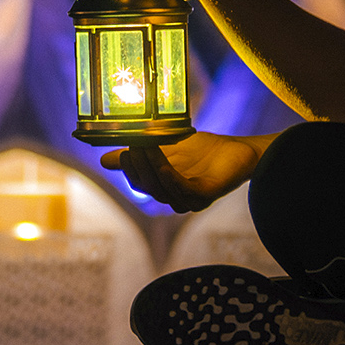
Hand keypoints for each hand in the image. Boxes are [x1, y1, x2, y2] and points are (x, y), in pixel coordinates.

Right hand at [104, 132, 264, 213]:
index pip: (140, 184)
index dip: (129, 169)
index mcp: (166, 189)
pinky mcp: (207, 196)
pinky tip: (163, 166)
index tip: (124, 147)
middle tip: (132, 144)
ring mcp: (192, 200)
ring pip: (163, 190)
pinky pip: (184, 192)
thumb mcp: (165, 149)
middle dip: (138, 166)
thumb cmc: (205, 152)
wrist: (240, 150)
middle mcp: (176, 199)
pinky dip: (171, 180)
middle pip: (149, 188)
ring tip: (145, 146)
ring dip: (152, 168)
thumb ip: (139, 153)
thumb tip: (104, 160)